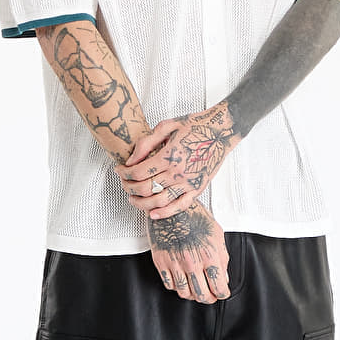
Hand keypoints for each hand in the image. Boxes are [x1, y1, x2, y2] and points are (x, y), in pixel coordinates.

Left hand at [119, 102, 239, 220]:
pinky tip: (152, 213)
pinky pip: (179, 207)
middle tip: (123, 183)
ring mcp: (188, 183)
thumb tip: (130, 160)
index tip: (119, 170)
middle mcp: (178, 173)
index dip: (124, 173)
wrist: (221, 132)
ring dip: (141, 203)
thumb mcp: (166, 126)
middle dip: (129, 187)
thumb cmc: (194, 126)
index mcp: (169, 156)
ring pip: (158, 202)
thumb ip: (146, 143)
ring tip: (133, 198)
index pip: (138, 172)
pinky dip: (164, 213)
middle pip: (145, 188)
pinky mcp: (197, 189)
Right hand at [147, 203, 229, 302]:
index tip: (222, 293)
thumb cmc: (194, 217)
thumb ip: (222, 258)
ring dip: (192, 295)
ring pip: (184, 293)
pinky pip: (169, 285)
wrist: (171, 206)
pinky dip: (177, 287)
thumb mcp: (216, 234)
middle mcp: (192, 262)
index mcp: (209, 255)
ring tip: (196, 289)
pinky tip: (182, 281)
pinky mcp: (161, 262)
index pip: (219, 287)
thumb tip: (223, 277)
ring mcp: (175, 263)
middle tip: (210, 296)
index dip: (222, 293)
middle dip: (209, 298)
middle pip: (202, 295)